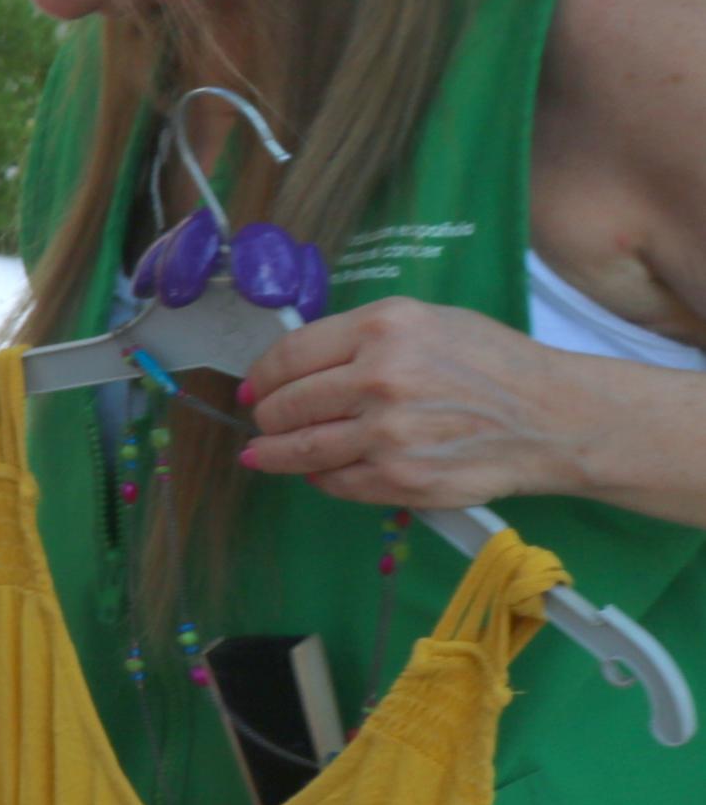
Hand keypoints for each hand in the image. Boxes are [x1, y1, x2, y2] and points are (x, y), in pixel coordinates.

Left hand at [236, 298, 596, 510]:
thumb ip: (360, 339)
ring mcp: (387, 433)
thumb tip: (294, 367)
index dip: (261, 377)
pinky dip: (320, 477)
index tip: (252, 389)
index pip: (289, 357)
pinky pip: (335, 482)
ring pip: (300, 450)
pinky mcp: (400, 479)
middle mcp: (379, 378)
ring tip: (263, 455)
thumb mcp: (427, 322)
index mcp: (382, 329)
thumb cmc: (491, 363)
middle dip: (266, 417)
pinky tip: (319, 470)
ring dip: (273, 455)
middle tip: (264, 422)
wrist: (552, 417)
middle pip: (286, 406)